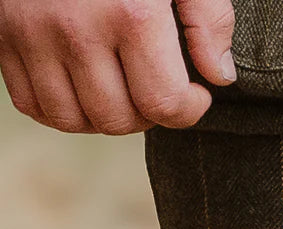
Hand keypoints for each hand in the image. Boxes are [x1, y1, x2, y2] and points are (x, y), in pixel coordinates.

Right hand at [0, 0, 234, 133]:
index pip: (164, 105)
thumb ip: (209, 18)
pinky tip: (84, 86)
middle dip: (147, 115)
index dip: (189, 110)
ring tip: (122, 88)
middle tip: (155, 86)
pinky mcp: (4, 36)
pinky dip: (61, 107)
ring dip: (103, 116)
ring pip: (74, 120)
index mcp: (128, 14)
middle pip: (118, 119)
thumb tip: (219, 76)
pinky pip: (32, 104)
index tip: (195, 93)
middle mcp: (76, 30)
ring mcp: (33, 34)